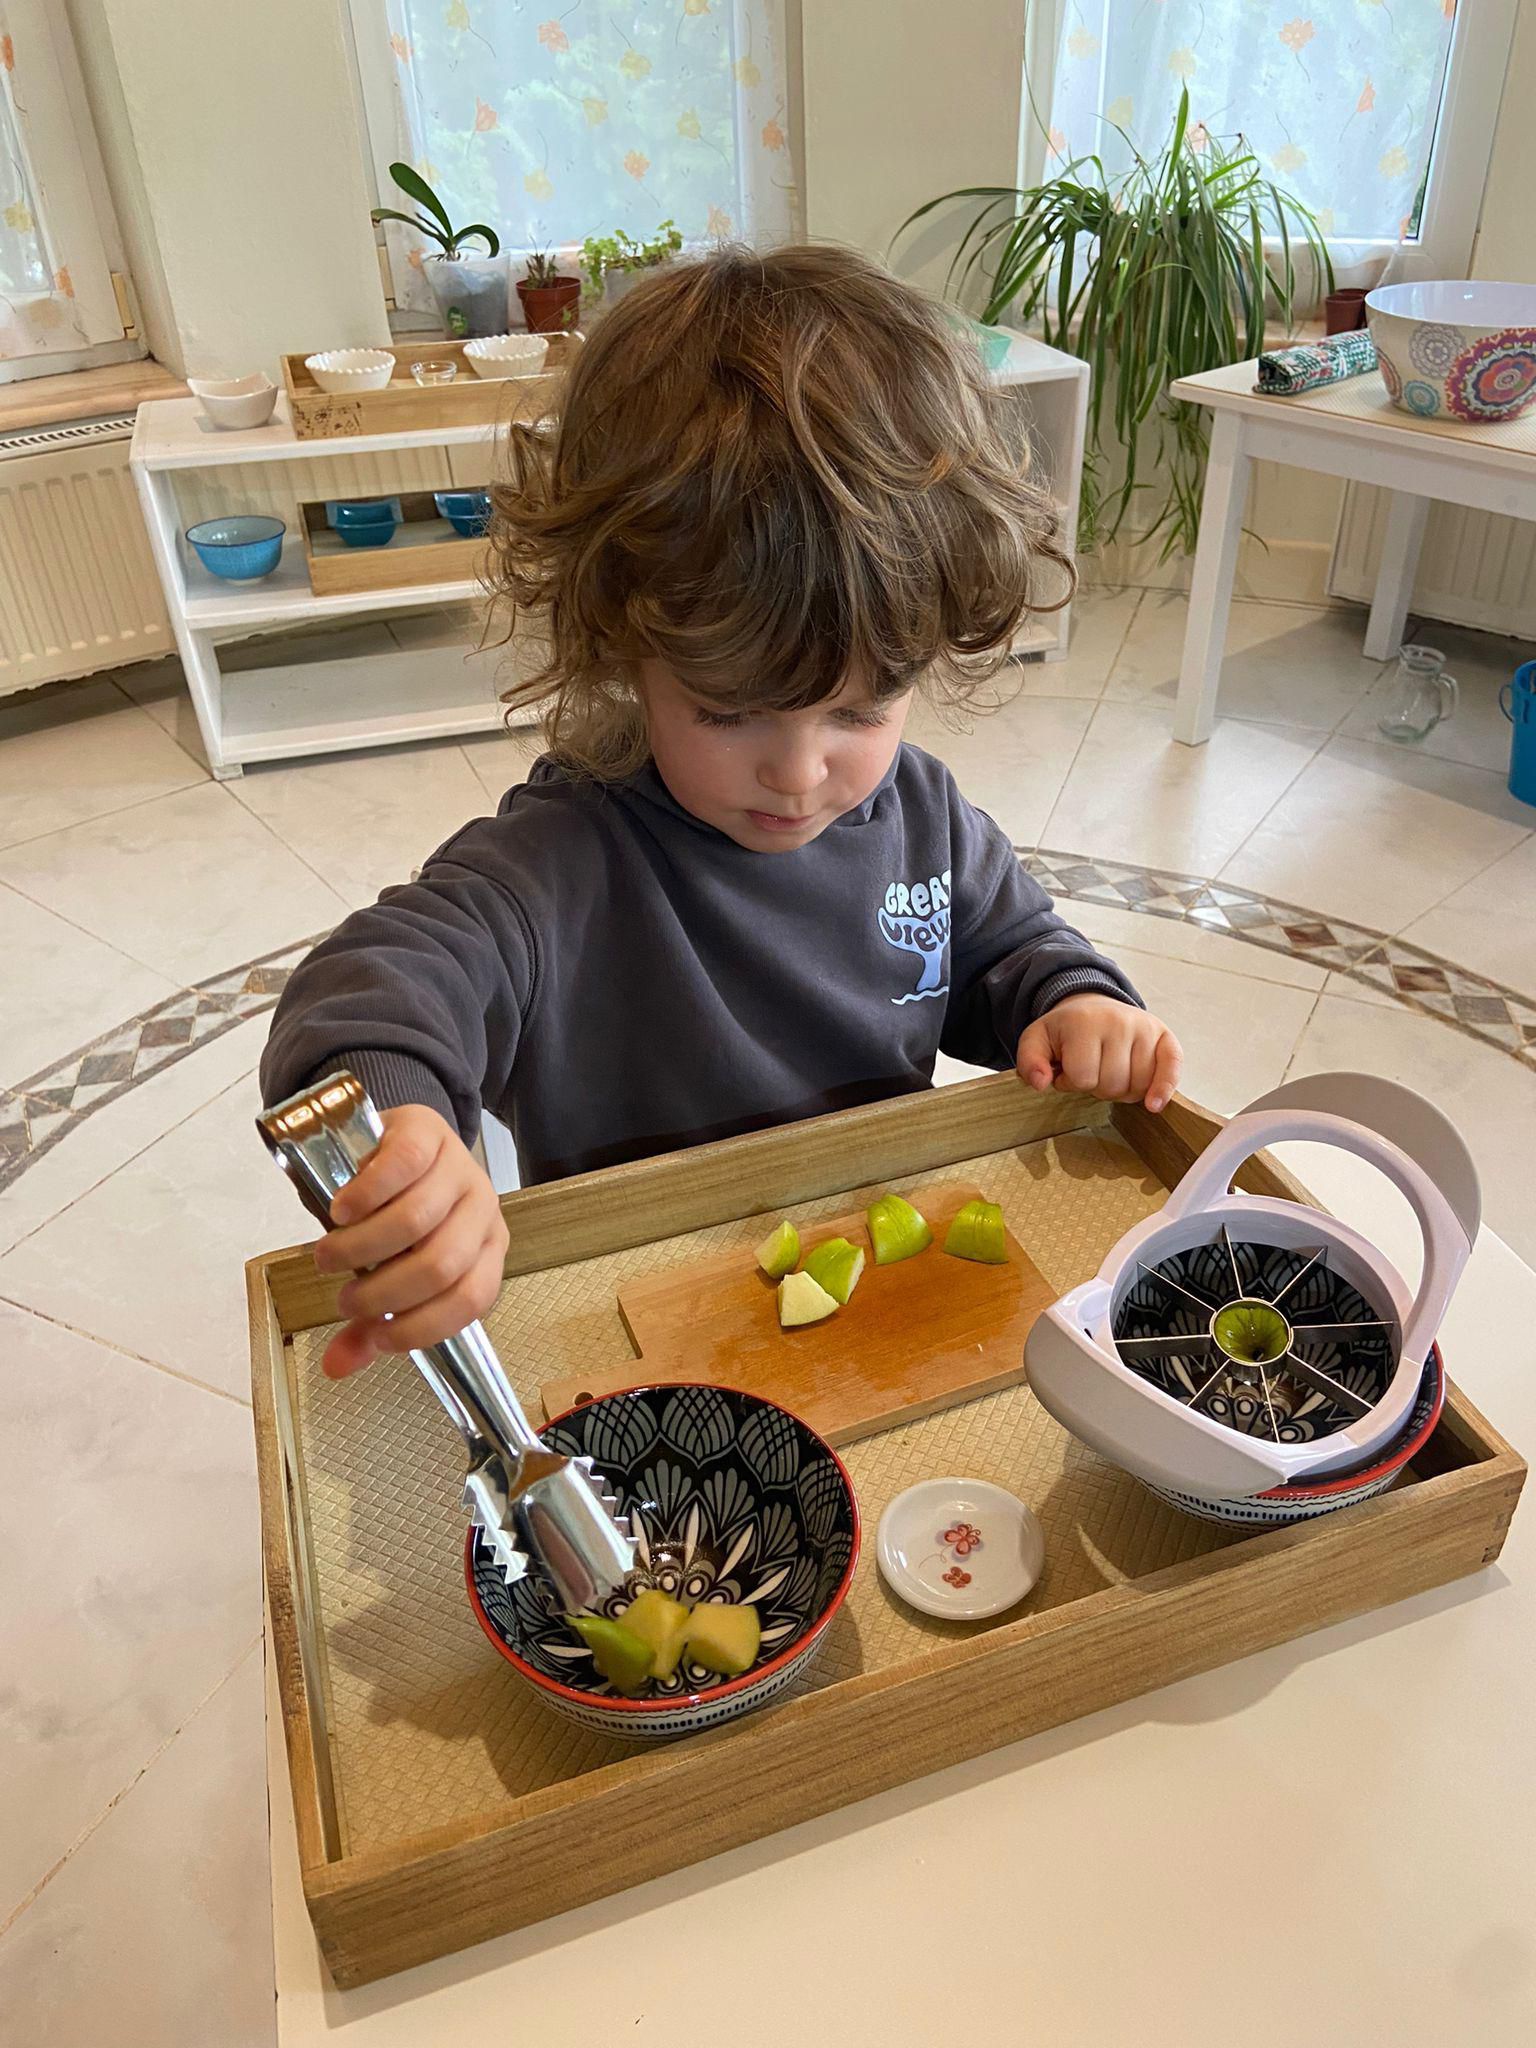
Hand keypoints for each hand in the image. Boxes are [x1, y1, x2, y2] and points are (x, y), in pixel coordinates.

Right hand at [310, 1104, 509, 1378]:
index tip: (378, 1337)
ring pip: (417, 1219)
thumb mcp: (394, 1269)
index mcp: (487, 1250)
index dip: (424, 1327)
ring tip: (330, 1257)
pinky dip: (365, 1195)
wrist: (401, 1142)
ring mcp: (459, 1167)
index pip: (472, 1299)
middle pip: (440, 1264)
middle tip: (346, 1298)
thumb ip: (372, 1321)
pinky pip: (402, 1166)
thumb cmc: (400, 1214)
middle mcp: (483, 1209)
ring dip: (362, 1248)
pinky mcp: (427, 1131)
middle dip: (384, 1294)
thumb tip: (336, 1367)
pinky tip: (340, 1212)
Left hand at [1015, 995, 1181, 1111]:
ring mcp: (1144, 1028)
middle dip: (1098, 1087)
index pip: (1082, 1078)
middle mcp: (1118, 1022)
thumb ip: (1030, 1062)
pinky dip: (1164, 1088)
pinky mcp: (1165, 1037)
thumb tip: (1041, 1083)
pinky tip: (1153, 1104)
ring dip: (1123, 1090)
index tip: (1067, 1070)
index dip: (1071, 1083)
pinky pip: (1172, 1069)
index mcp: (1084, 1022)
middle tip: (1091, 1070)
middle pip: (1112, 1084)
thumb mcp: (1036, 1040)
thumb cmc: (1066, 1031)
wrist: (1093, 1005)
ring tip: (1111, 1072)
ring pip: (1138, 1085)